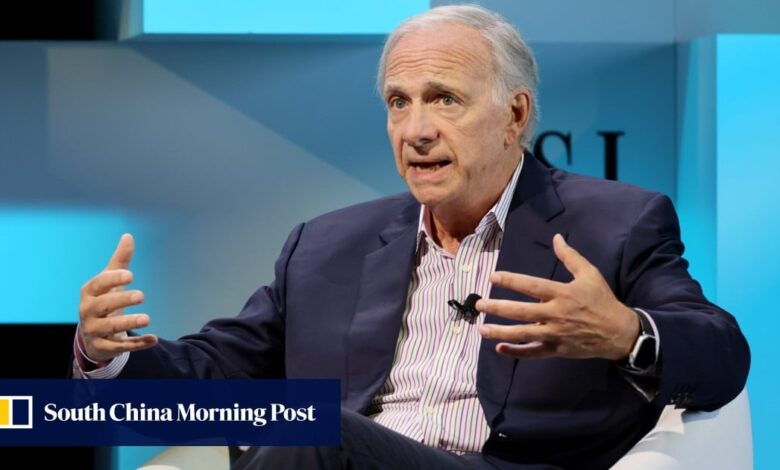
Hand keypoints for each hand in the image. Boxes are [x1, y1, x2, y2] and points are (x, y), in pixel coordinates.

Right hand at [78, 234, 157, 362]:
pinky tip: (153, 339)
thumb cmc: (104, 300)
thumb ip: (120, 261)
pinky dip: (137, 344)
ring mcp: (94, 330)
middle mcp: (88, 311)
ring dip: (129, 323)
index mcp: (89, 292)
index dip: (113, 279)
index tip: (131, 275)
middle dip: (121, 300)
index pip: (98, 284)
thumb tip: (128, 236)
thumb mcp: (110, 281)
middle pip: (103, 305)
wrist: (92, 333)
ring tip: (148, 318)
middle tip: (141, 295)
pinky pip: (120, 347)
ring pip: (111, 328)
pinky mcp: (104, 347)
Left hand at [477, 234, 639, 360]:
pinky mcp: (557, 349)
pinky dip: (516, 352)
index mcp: (562, 293)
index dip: (511, 281)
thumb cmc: (602, 300)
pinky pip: (534, 352)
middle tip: (479, 304)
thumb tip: (556, 238)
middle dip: (498, 307)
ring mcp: (556, 334)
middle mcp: (556, 314)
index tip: (493, 277)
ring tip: (481, 328)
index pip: (532, 286)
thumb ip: (570, 256)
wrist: (619, 332)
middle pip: (522, 311)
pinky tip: (499, 348)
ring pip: (523, 334)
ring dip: (501, 331)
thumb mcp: (589, 274)